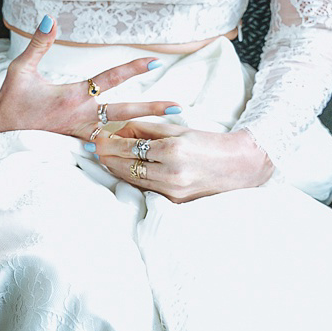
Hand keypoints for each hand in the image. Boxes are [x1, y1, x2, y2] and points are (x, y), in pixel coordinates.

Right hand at [0, 16, 178, 138]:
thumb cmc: (9, 101)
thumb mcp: (20, 69)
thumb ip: (39, 44)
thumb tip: (50, 18)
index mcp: (72, 96)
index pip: (108, 79)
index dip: (132, 68)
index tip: (154, 61)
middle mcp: (80, 117)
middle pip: (124, 112)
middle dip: (152, 109)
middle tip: (178, 108)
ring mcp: (79, 135)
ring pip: (117, 134)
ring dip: (141, 133)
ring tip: (166, 134)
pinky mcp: (74, 146)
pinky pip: (103, 149)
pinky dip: (121, 148)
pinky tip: (137, 151)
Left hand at [92, 121, 274, 201]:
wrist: (239, 165)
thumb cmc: (207, 142)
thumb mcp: (177, 129)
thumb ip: (146, 129)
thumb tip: (118, 130)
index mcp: (172, 149)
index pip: (129, 147)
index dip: (109, 143)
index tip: (95, 138)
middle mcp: (171, 172)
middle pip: (126, 165)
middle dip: (107, 157)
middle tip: (92, 149)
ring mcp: (173, 190)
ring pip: (132, 179)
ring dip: (115, 169)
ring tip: (103, 158)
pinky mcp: (175, 201)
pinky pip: (146, 188)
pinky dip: (132, 179)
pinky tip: (123, 171)